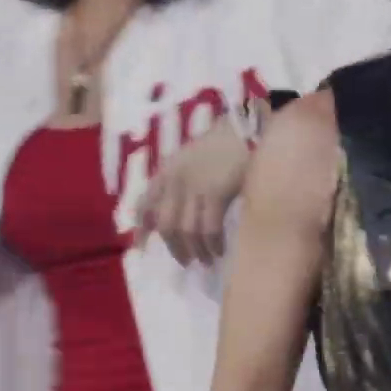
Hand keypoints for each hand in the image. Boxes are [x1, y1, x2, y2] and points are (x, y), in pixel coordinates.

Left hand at [136, 122, 251, 265]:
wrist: (250, 128)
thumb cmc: (227, 140)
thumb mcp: (195, 156)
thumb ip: (183, 178)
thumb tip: (180, 208)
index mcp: (167, 170)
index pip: (144, 203)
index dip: (141, 228)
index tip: (140, 247)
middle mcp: (175, 179)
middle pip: (165, 224)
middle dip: (174, 248)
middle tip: (185, 262)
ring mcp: (194, 186)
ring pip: (186, 231)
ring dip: (195, 250)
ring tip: (206, 260)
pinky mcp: (215, 193)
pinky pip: (209, 228)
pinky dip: (213, 244)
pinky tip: (219, 251)